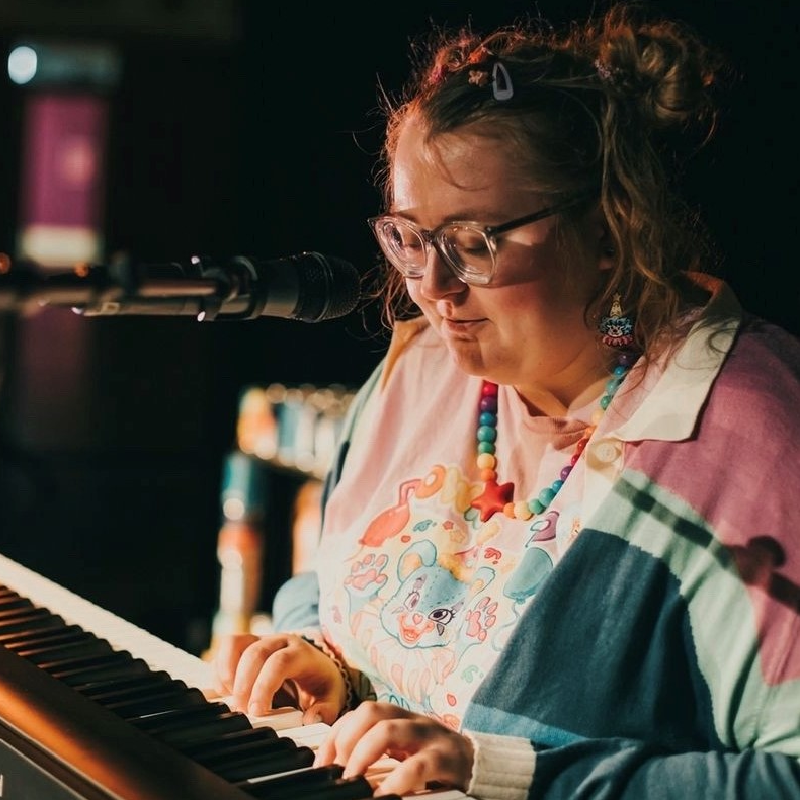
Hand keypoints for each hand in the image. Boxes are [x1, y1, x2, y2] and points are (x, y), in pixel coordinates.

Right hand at [212, 633, 346, 724]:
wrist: (315, 664)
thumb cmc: (320, 681)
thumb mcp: (331, 695)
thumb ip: (326, 709)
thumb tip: (311, 719)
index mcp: (301, 652)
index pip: (279, 662)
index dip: (264, 686)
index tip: (257, 712)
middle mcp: (278, 641)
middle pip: (254, 653)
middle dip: (243, 684)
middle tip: (242, 711)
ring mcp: (260, 640)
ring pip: (234, 643)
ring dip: (227, 673)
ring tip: (232, 699)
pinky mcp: (244, 645)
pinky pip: (225, 650)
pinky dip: (220, 671)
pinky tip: (227, 693)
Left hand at [313, 701, 474, 796]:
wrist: (483, 768)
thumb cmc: (437, 764)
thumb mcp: (404, 753)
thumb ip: (378, 753)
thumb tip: (338, 767)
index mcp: (400, 718)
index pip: (359, 713)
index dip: (336, 734)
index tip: (321, 764)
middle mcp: (413, 720)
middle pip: (371, 711)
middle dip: (347, 738)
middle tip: (337, 770)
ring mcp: (430, 736)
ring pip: (390, 730)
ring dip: (364, 753)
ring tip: (353, 780)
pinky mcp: (447, 758)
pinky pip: (419, 764)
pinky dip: (397, 781)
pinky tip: (385, 796)